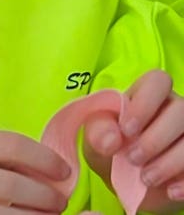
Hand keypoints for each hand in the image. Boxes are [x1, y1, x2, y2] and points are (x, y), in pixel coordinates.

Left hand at [84, 70, 183, 213]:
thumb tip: (113, 138)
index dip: (145, 103)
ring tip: (146, 178)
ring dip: (169, 162)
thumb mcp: (96, 139)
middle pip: (181, 109)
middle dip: (155, 138)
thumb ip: (98, 131)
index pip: (158, 81)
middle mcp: (174, 108)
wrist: (127, 184)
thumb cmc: (111, 149)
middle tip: (133, 158)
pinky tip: (170, 191)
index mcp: (147, 94)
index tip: (126, 129)